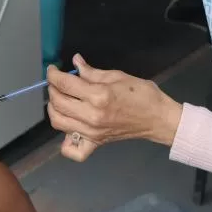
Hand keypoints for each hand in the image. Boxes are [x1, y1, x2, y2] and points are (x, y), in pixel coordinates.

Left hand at [46, 54, 183, 162]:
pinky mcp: (95, 143)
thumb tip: (75, 62)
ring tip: (61, 99)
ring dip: (54, 108)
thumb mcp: (117, 76)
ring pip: (58, 122)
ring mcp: (92, 133)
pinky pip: (72, 150)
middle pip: (57, 102)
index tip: (53, 69)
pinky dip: (65, 141)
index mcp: (98, 96)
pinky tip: (69, 126)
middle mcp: (91, 116)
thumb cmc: (141, 94)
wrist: (158, 118)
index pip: (65, 84)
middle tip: (58, 82)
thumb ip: (91, 72)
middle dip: (53, 88)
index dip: (54, 74)